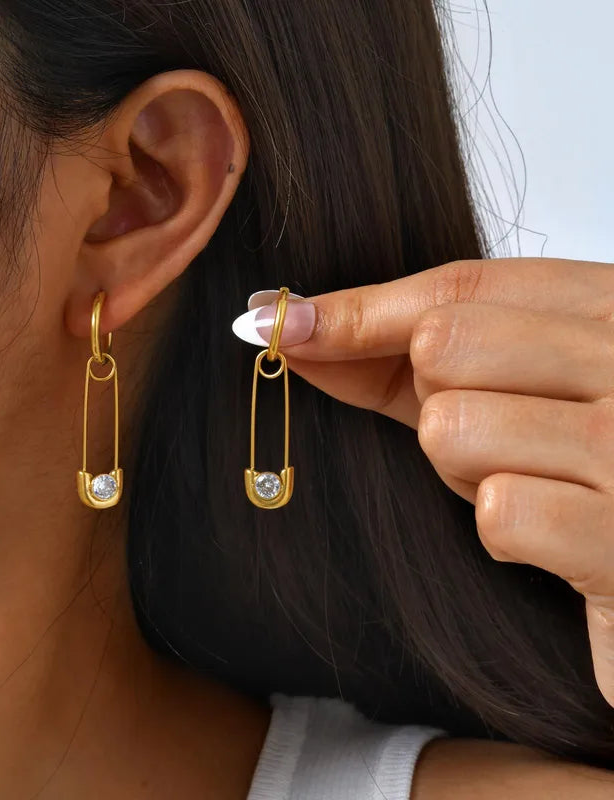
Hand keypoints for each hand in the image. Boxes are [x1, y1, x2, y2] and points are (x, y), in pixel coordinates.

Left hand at [240, 258, 613, 706]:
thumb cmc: (573, 464)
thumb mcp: (498, 388)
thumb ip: (397, 355)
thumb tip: (290, 325)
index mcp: (606, 307)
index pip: (459, 285)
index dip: (360, 309)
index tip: (284, 323)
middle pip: (444, 346)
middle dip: (435, 401)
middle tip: (496, 435)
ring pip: (452, 428)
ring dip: (466, 471)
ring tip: (532, 481)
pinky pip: (498, 513)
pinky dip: (509, 533)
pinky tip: (554, 534)